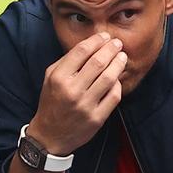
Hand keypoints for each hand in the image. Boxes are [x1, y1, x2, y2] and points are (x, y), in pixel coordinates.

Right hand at [29, 32, 126, 155]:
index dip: (96, 40)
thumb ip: (67, 61)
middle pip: (98, 62)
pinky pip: (114, 96)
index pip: (82, 51)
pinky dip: (118, 85)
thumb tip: (91, 44)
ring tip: (122, 56)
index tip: (105, 36)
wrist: (49, 136)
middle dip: (111, 49)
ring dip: (119, 64)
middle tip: (118, 43)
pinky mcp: (97, 118)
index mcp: (59, 78)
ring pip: (109, 78)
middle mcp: (72, 90)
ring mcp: (86, 105)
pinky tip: (118, 78)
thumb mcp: (50, 78)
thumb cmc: (52, 102)